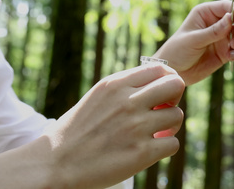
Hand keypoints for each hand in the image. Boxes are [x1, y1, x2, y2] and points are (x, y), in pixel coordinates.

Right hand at [44, 64, 184, 187]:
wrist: (55, 164)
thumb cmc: (77, 131)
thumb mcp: (98, 97)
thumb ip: (126, 87)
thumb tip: (158, 82)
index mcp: (116, 85)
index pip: (160, 69)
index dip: (166, 81)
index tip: (160, 96)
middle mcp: (128, 101)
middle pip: (175, 86)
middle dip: (174, 99)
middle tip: (162, 112)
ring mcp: (136, 127)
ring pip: (177, 116)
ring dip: (170, 127)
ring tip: (155, 134)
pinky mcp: (141, 153)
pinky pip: (173, 144)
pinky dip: (165, 148)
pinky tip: (151, 150)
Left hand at [154, 0, 233, 85]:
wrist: (174, 72)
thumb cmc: (178, 50)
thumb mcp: (194, 39)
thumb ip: (214, 31)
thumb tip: (231, 17)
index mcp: (206, 13)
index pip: (227, 6)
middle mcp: (216, 23)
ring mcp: (221, 38)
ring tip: (233, 46)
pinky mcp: (224, 52)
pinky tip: (230, 57)